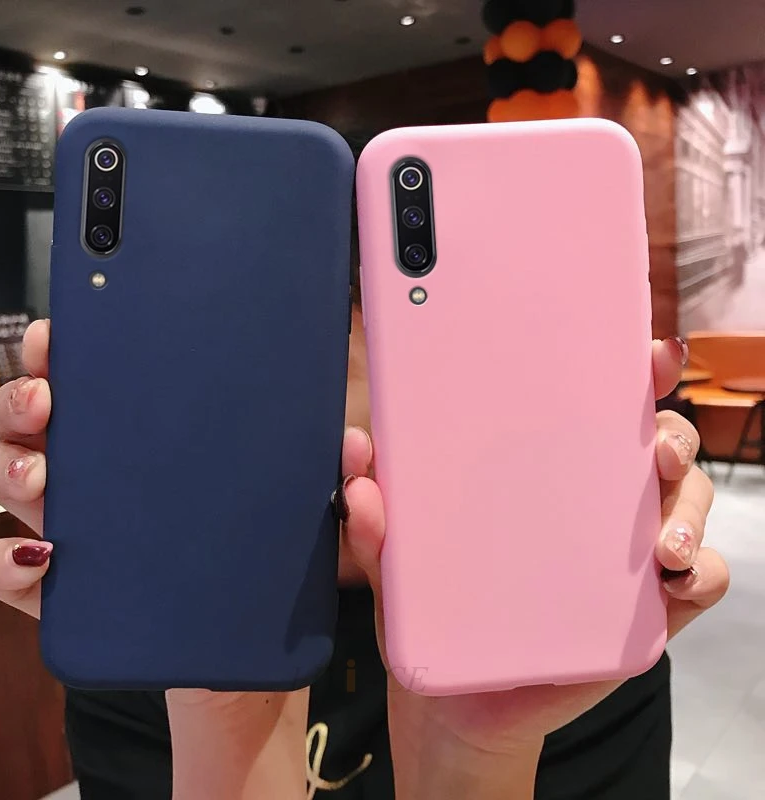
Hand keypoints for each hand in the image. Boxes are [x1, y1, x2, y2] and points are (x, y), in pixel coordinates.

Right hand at [0, 320, 369, 799]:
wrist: (250, 664)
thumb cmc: (270, 571)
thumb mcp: (308, 518)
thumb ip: (335, 482)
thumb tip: (354, 448)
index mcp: (156, 445)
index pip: (100, 383)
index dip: (68, 353)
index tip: (63, 335)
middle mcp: (107, 479)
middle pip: (35, 421)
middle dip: (23, 398)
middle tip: (49, 400)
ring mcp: (81, 534)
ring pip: (10, 481)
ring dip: (10, 470)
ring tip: (47, 479)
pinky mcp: (70, 596)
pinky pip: (11, 576)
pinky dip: (10, 566)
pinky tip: (44, 560)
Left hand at [340, 337, 729, 797]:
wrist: (458, 703)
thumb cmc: (435, 614)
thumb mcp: (398, 564)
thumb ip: (376, 522)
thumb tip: (357, 466)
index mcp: (543, 473)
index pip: (594, 409)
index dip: (630, 375)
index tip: (646, 354)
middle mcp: (594, 501)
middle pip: (659, 444)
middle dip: (670, 434)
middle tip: (652, 449)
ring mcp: (626, 555)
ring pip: (688, 502)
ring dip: (688, 507)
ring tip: (660, 539)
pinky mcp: (644, 612)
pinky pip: (700, 582)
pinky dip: (702, 573)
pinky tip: (674, 579)